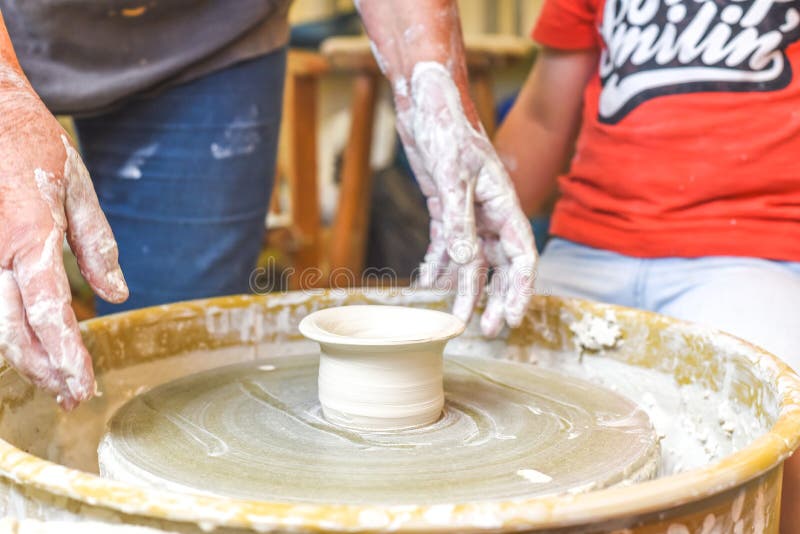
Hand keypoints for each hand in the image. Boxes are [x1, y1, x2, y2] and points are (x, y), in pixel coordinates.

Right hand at [0, 65, 127, 408]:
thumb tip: (116, 294)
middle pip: (16, 330)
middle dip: (45, 370)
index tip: (83, 385)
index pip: (49, 310)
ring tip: (56, 384)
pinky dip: (12, 330)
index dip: (66, 353)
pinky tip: (31, 347)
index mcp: (29, 235)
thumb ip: (96, 243)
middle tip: (73, 398)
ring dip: (27, 358)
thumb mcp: (78, 188)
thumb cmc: (34, 144)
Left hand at [396, 62, 537, 336]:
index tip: (510, 319)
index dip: (519, 290)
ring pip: (472, 259)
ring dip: (465, 288)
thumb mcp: (451, 176)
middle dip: (494, 298)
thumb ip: (459, 220)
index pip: (522, 256)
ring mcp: (469, 210)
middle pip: (500, 265)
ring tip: (455, 318)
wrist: (428, 103)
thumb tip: (465, 263)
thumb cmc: (447, 130)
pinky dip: (438, 264)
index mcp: (504, 204)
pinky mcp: (446, 206)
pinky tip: (429, 283)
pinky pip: (446, 244)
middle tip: (484, 330)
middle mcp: (491, 212)